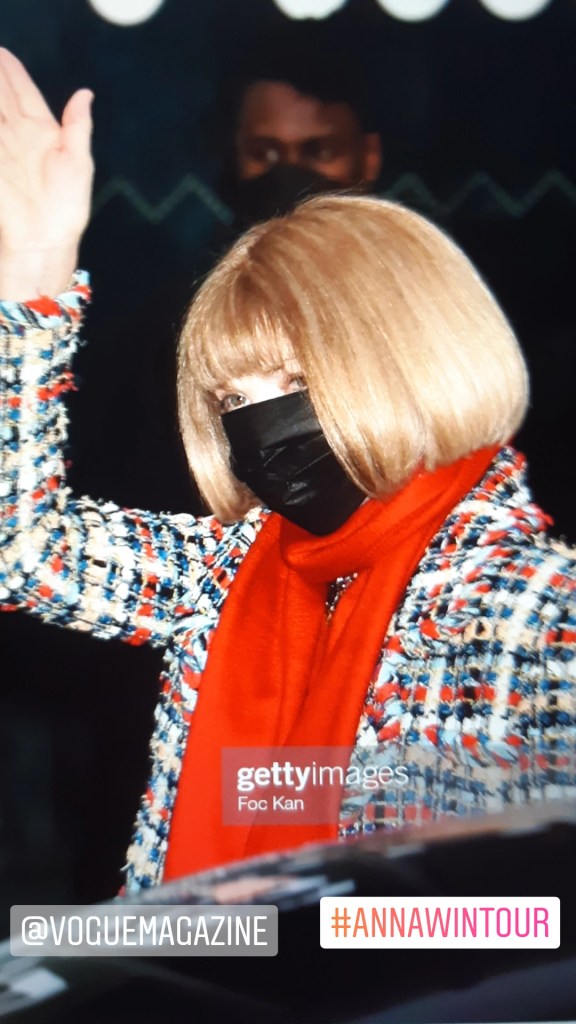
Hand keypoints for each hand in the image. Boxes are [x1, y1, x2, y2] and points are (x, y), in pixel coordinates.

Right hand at [0, 48, 93, 298]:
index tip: (2, 52)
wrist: (45, 240)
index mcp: (43, 132)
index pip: (23, 93)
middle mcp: (18, 136)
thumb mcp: (79, 164)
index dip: (12, 72)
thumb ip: (78, 127)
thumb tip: (85, 94)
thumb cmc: (67, 209)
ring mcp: (1, 149)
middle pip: (0, 96)